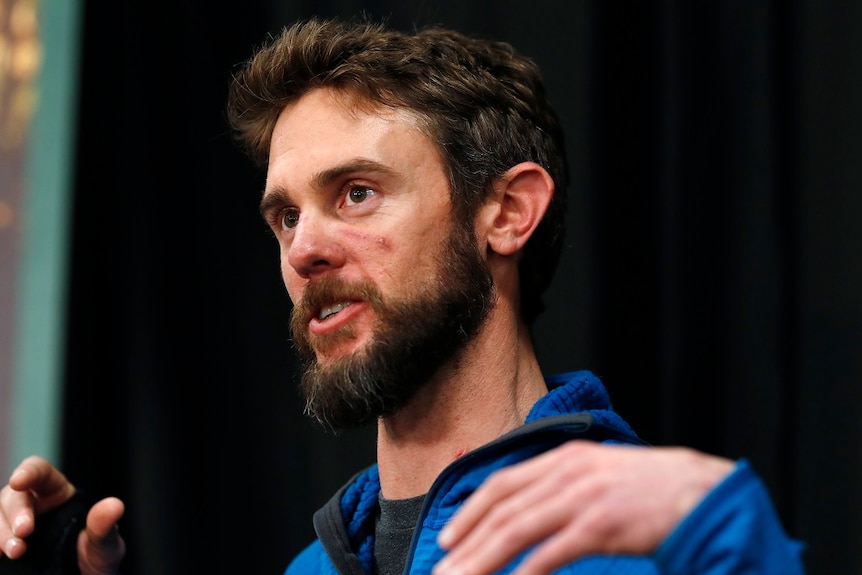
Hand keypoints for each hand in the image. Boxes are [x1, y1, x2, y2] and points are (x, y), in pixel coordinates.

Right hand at [0, 455, 125, 574]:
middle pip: (14, 497)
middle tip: (24, 532)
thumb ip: (104, 528)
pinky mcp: (5, 543)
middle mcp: (32, 504)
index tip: (18, 481)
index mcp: (57, 492)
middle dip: (16, 513)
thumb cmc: (95, 559)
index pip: (40, 472)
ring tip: (15, 551)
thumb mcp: (104, 545)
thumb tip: (114, 505)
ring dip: (1, 532)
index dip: (28, 472)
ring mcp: (13, 525)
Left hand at [434, 441, 734, 574]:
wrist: (702, 491)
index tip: (447, 540)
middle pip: (502, 510)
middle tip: (441, 571)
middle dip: (466, 544)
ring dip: (483, 561)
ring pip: (517, 531)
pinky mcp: (602, 525)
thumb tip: (526, 509)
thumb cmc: (649, 489)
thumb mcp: (599, 472)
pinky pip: (552, 552)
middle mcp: (567, 473)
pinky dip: (525, 573)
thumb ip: (561, 484)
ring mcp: (583, 498)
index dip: (470, 512)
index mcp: (564, 459)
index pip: (502, 484)